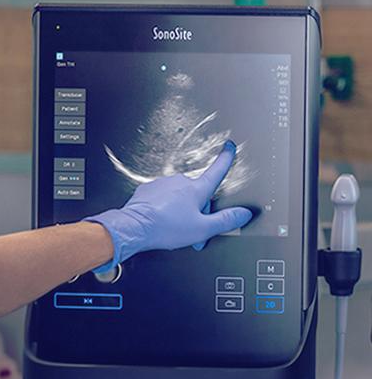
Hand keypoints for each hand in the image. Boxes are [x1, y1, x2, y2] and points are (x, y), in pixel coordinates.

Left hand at [85, 141, 252, 271]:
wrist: (134, 227)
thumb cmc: (165, 227)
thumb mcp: (203, 229)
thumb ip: (226, 221)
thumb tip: (243, 214)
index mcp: (196, 189)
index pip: (216, 171)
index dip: (225, 159)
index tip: (229, 147)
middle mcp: (179, 182)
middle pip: (196, 193)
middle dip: (197, 211)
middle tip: (193, 231)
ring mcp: (162, 184)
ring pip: (178, 197)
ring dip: (180, 211)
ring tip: (174, 229)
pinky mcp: (147, 190)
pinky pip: (161, 198)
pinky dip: (164, 209)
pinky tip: (161, 222)